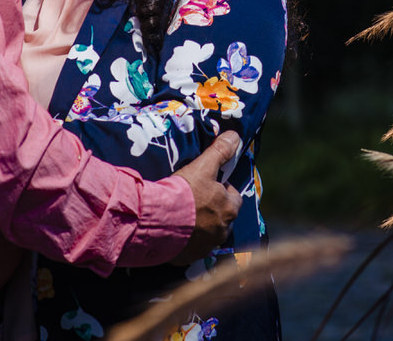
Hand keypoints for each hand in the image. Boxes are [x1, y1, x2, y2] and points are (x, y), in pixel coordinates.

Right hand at [169, 131, 242, 264]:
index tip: (208, 186)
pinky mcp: (189, 257)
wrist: (157, 220)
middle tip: (194, 201)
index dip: (222, 190)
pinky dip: (186, 241)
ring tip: (183, 216)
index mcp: (229, 209)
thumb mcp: (203, 166)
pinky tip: (174, 231)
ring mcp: (206, 247)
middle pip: (222, 218)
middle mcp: (222, 231)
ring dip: (200, 227)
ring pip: (208, 234)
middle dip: (212, 211)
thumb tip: (235, 136)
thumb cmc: (184, 192)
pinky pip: (191, 248)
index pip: (233, 197)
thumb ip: (220, 151)